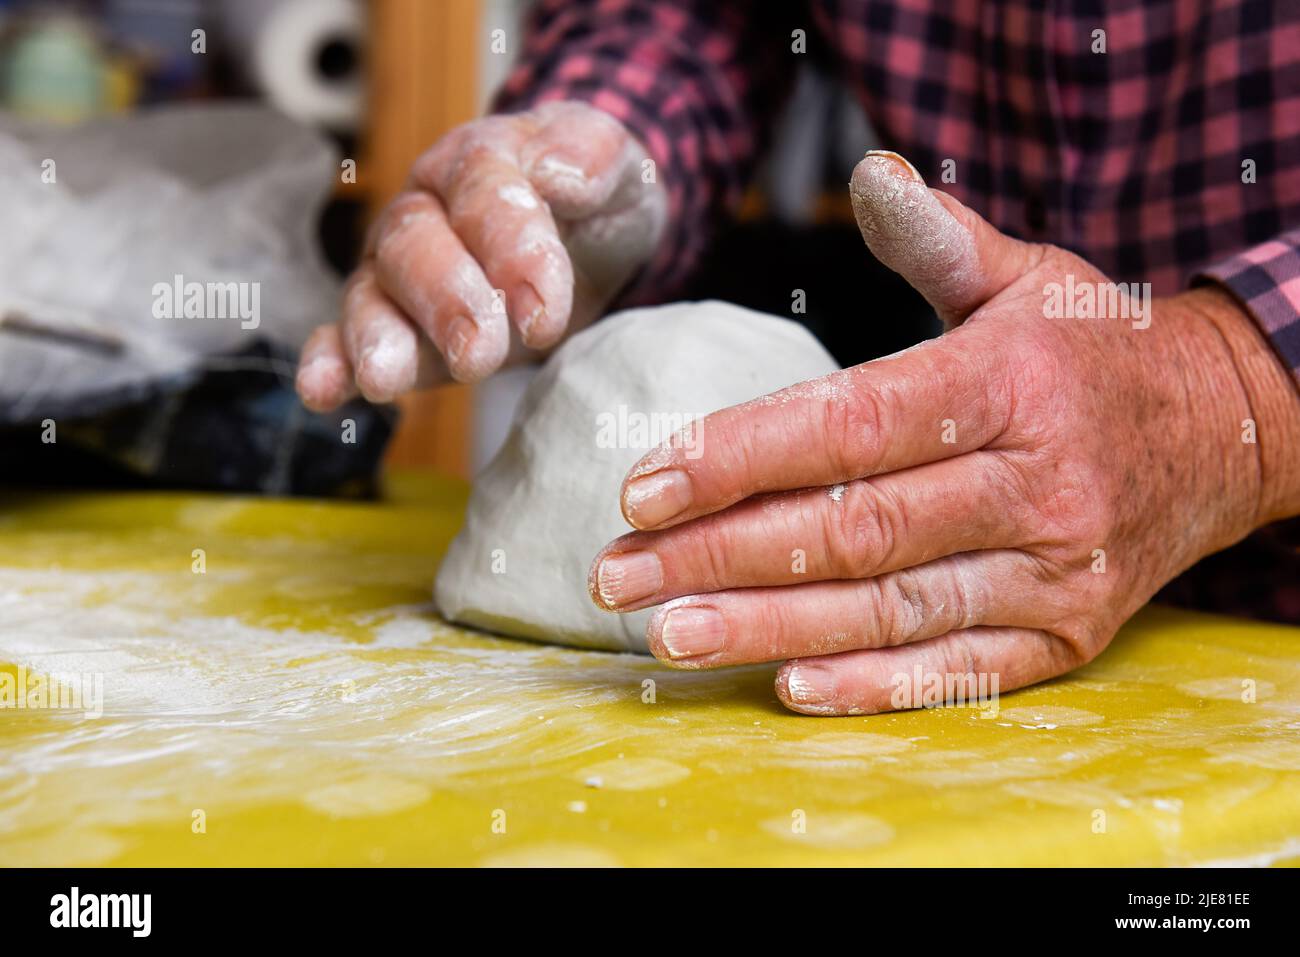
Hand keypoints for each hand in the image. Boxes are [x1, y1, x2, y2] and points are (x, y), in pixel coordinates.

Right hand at [297, 101, 666, 409]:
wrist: (591, 235)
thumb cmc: (596, 197)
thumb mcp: (618, 165)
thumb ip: (591, 155)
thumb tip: (556, 173)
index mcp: (480, 161)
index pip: (484, 192)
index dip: (512, 249)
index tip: (542, 311)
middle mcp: (427, 212)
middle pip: (415, 245)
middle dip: (445, 300)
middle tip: (478, 351)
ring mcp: (402, 273)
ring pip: (373, 295)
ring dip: (375, 337)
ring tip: (382, 378)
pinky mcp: (398, 329)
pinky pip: (350, 340)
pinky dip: (334, 365)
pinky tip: (323, 392)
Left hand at [588, 151, 1299, 714]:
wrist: (1228, 429)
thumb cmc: (1096, 349)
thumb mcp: (1029, 276)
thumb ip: (939, 239)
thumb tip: (869, 174)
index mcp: (1008, 384)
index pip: (849, 426)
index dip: (738, 458)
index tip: (641, 486)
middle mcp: (1036, 483)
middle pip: (852, 529)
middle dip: (720, 554)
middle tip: (616, 574)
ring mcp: (1056, 570)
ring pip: (890, 607)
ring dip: (768, 625)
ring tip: (666, 632)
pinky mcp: (1070, 636)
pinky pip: (960, 670)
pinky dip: (873, 683)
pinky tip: (786, 684)